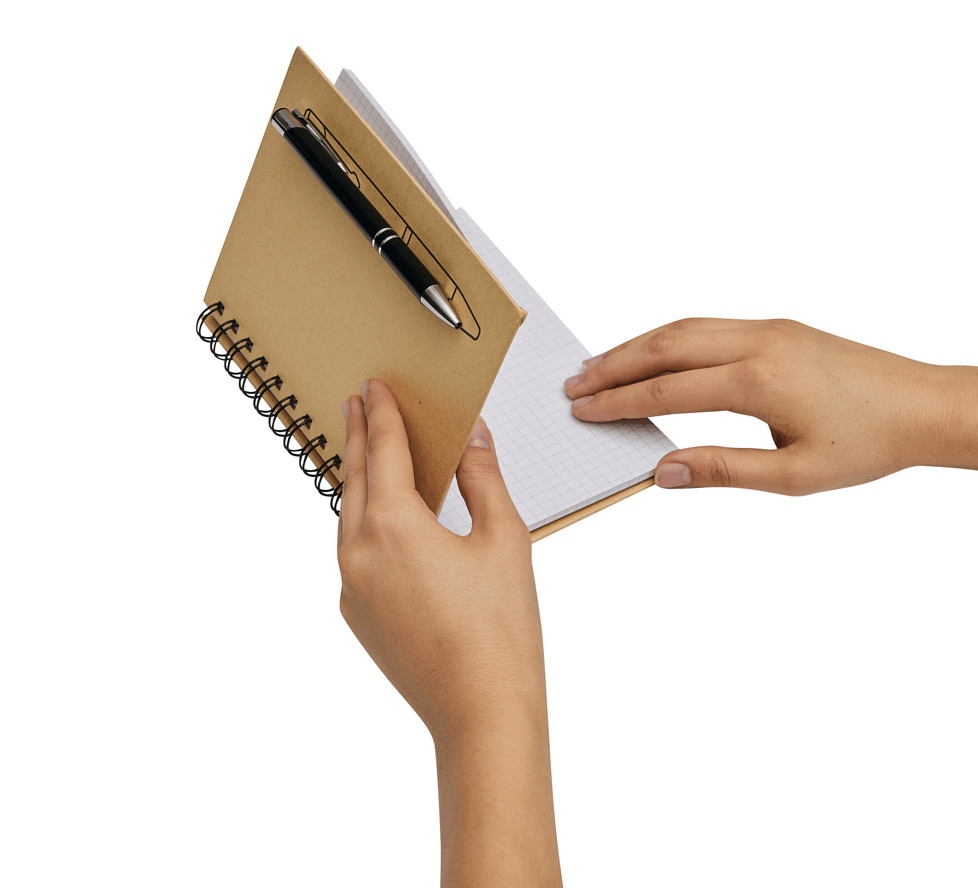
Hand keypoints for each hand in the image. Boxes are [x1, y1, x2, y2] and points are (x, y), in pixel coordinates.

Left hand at [337, 379, 539, 742]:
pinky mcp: (356, 615)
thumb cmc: (501, 630)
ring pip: (349, 516)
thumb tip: (473, 437)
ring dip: (357, 480)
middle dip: (356, 436)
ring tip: (368, 454)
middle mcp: (359, 552)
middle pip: (354, 479)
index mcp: (394, 526)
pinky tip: (387, 521)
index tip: (375, 387)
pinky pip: (354, 553)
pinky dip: (365, 523)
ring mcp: (351, 587)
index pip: (382, 451)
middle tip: (356, 402)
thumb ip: (483, 479)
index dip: (381, 414)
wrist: (481, 715)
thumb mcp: (504, 540)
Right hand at [564, 318, 977, 494]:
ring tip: (600, 364)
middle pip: (666, 345)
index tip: (584, 409)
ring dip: (637, 344)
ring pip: (684, 327)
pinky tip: (655, 351)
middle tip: (574, 382)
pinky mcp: (777, 326)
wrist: (925, 407)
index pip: (668, 388)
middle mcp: (758, 342)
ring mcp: (768, 328)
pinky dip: (669, 336)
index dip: (620, 401)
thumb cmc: (869, 443)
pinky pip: (708, 324)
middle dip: (614, 364)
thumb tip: (664, 470)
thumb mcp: (795, 475)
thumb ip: (724, 470)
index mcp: (759, 380)